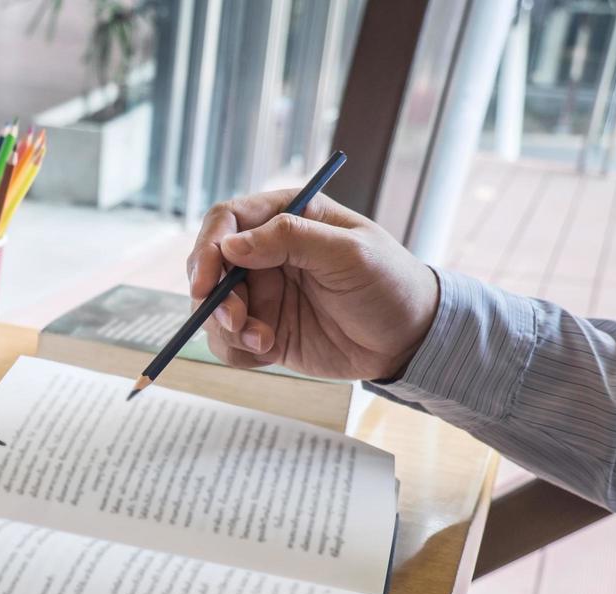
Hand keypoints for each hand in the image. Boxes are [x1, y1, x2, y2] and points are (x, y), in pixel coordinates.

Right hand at [188, 192, 440, 380]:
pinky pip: (228, 341)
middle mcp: (266, 253)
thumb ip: (291, 239)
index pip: (227, 220)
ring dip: (226, 328)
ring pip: (212, 307)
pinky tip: (268, 352)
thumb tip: (231, 244)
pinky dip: (237, 350)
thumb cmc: (389, 283)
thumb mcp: (349, 253)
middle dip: (213, 297)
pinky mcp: (263, 329)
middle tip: (236, 321)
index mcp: (286, 217)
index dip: (208, 248)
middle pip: (208, 266)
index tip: (206, 282)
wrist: (408, 339)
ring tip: (264, 341)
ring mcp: (262, 293)